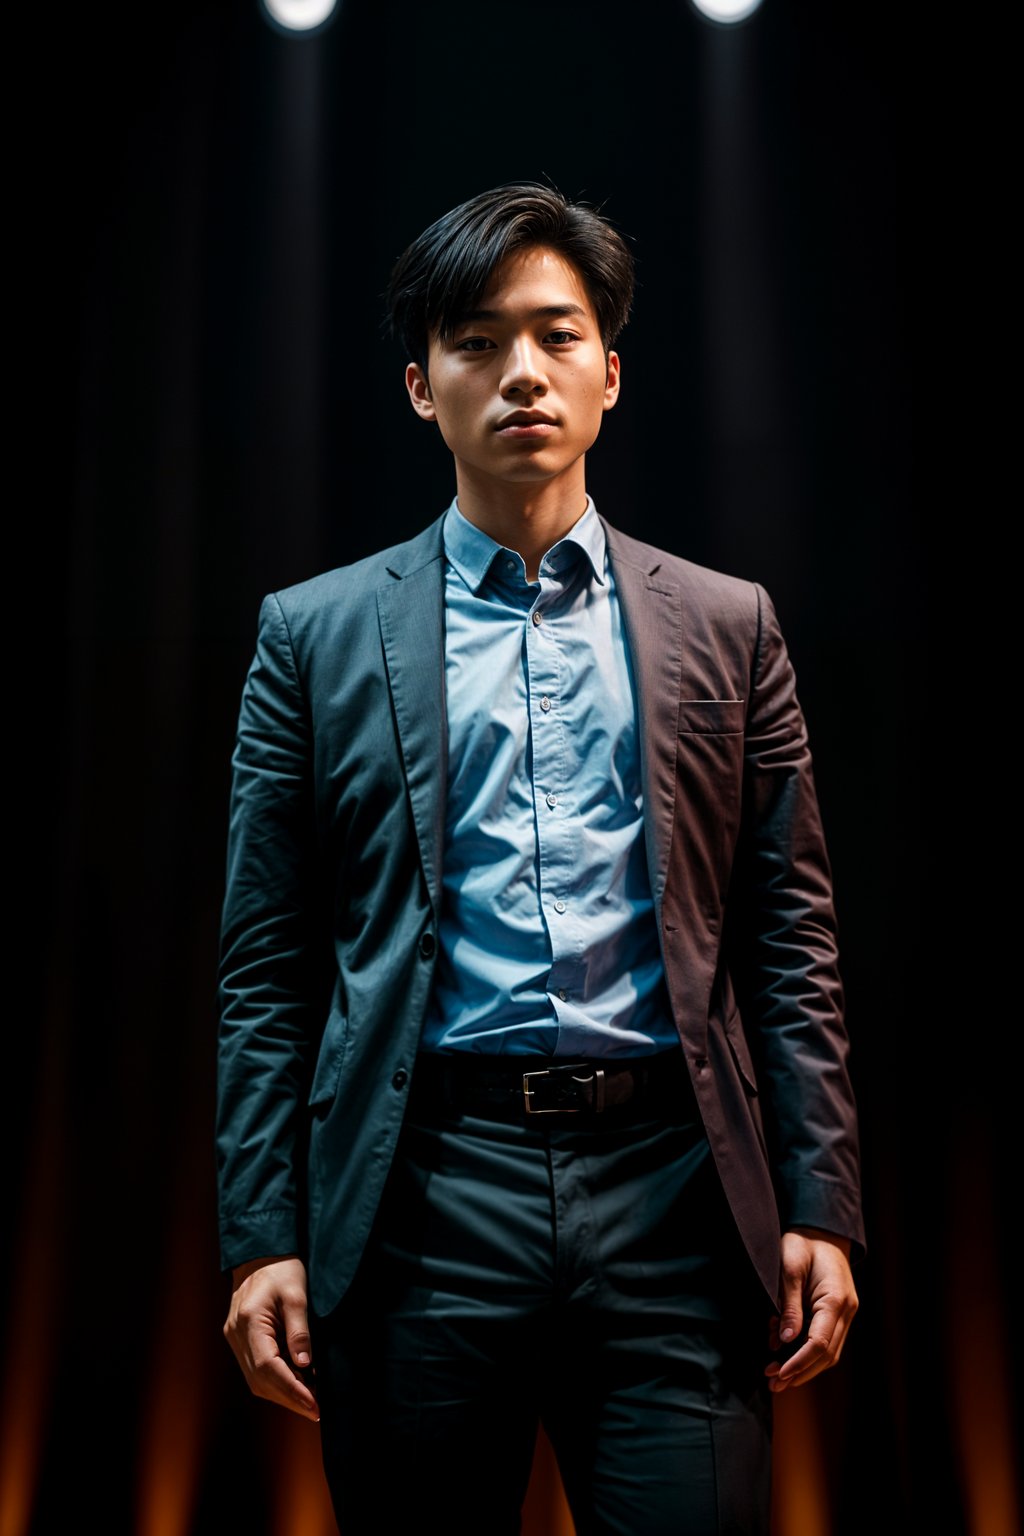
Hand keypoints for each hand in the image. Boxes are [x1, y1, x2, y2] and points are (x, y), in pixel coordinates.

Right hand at [223, 1255, 319, 1421]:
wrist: (261, 1253)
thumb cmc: (282, 1267)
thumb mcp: (297, 1293)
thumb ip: (299, 1330)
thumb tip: (304, 1366)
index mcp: (248, 1321)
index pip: (267, 1368)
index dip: (291, 1390)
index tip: (313, 1405)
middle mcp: (236, 1335)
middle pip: (260, 1381)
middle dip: (289, 1398)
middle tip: (317, 1410)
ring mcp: (235, 1339)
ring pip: (256, 1380)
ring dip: (283, 1393)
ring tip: (311, 1401)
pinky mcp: (240, 1340)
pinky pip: (256, 1369)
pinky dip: (277, 1380)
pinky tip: (298, 1383)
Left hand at [764, 1227, 857, 1392]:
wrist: (820, 1231)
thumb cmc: (802, 1244)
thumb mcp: (790, 1268)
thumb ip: (790, 1305)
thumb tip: (786, 1341)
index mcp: (836, 1299)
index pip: (820, 1342)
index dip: (799, 1362)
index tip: (779, 1374)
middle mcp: (846, 1311)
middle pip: (827, 1354)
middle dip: (800, 1372)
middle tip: (773, 1383)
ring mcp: (844, 1314)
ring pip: (828, 1353)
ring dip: (803, 1367)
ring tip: (776, 1377)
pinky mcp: (836, 1315)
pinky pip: (824, 1341)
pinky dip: (806, 1353)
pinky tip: (784, 1358)